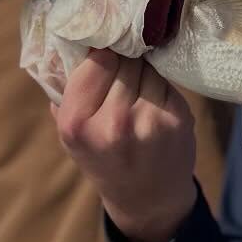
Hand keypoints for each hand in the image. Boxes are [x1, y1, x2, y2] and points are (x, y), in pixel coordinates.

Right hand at [55, 50, 197, 241]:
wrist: (147, 200)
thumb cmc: (104, 158)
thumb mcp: (70, 133)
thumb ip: (65, 90)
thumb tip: (63, 42)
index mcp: (76, 123)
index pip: (95, 59)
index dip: (101, 53)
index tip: (103, 54)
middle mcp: (113, 122)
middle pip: (123, 60)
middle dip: (123, 61)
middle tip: (122, 78)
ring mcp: (149, 121)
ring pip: (146, 68)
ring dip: (143, 73)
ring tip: (137, 95)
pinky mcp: (177, 118)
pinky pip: (165, 81)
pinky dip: (160, 86)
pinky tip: (154, 105)